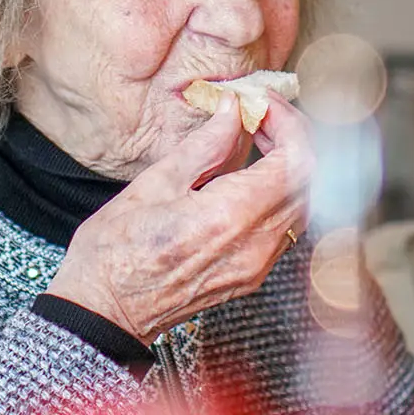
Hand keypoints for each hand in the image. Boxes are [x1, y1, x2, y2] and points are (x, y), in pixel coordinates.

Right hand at [45, 91, 314, 343]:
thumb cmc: (116, 252)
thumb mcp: (155, 184)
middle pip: (308, 181)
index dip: (289, 124)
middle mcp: (255, 244)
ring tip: (257, 141)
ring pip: (301, 203)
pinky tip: (254, 177)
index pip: (296, 160)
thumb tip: (232, 111)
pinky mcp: (252, 276)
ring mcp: (257, 265)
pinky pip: (286, 226)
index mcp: (231, 216)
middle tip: (261, 116)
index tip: (264, 104)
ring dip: (290, 167)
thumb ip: (204, 144)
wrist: (104, 310)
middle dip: (292, 139)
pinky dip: (281, 193)